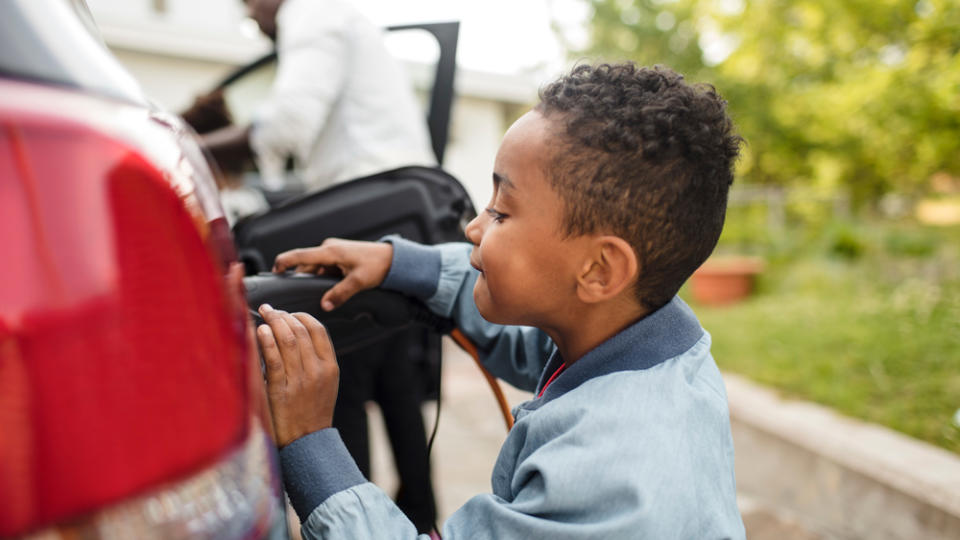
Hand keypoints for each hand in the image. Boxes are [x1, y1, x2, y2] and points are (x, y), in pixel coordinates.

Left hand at [257, 304, 338, 447]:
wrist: (306, 442)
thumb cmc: (312, 413)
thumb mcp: (325, 384)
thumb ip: (317, 361)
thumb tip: (298, 335)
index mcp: (330, 367)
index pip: (318, 330)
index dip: (301, 316)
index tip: (288, 313)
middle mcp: (317, 371)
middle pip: (300, 331)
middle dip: (283, 315)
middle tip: (270, 309)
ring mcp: (299, 380)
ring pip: (287, 340)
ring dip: (274, 323)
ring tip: (264, 315)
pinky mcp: (280, 390)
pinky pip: (273, 359)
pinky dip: (266, 341)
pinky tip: (259, 331)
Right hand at [273, 238, 392, 310]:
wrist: (392, 258)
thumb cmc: (377, 265)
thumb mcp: (358, 282)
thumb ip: (340, 294)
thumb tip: (324, 306)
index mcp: (330, 251)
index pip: (300, 255)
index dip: (284, 262)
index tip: (274, 272)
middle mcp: (329, 248)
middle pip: (306, 265)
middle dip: (301, 279)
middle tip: (299, 296)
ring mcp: (333, 251)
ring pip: (315, 268)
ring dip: (315, 280)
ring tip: (320, 294)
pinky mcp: (338, 256)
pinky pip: (324, 268)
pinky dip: (323, 278)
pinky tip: (329, 289)